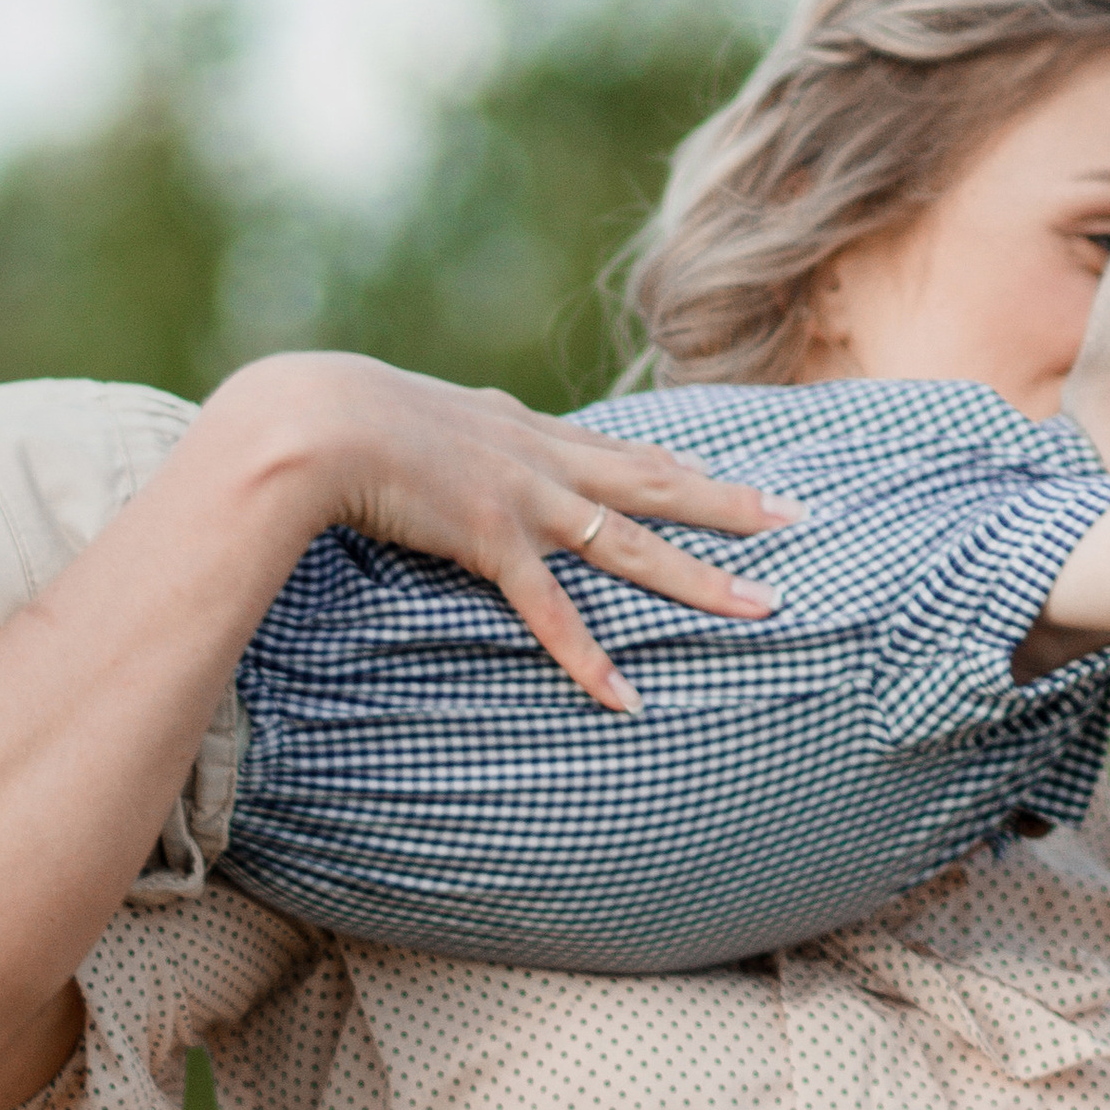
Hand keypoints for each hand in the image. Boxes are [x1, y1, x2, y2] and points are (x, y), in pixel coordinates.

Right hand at [215, 356, 794, 714]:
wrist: (311, 418)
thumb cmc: (344, 414)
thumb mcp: (416, 410)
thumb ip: (453, 427)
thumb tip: (459, 417)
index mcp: (523, 430)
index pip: (622, 450)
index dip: (683, 465)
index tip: (735, 475)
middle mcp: (540, 459)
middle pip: (658, 483)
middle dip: (732, 503)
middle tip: (798, 518)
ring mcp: (524, 499)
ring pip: (634, 545)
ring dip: (701, 579)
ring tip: (762, 606)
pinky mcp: (490, 540)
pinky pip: (551, 613)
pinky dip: (589, 657)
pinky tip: (626, 698)